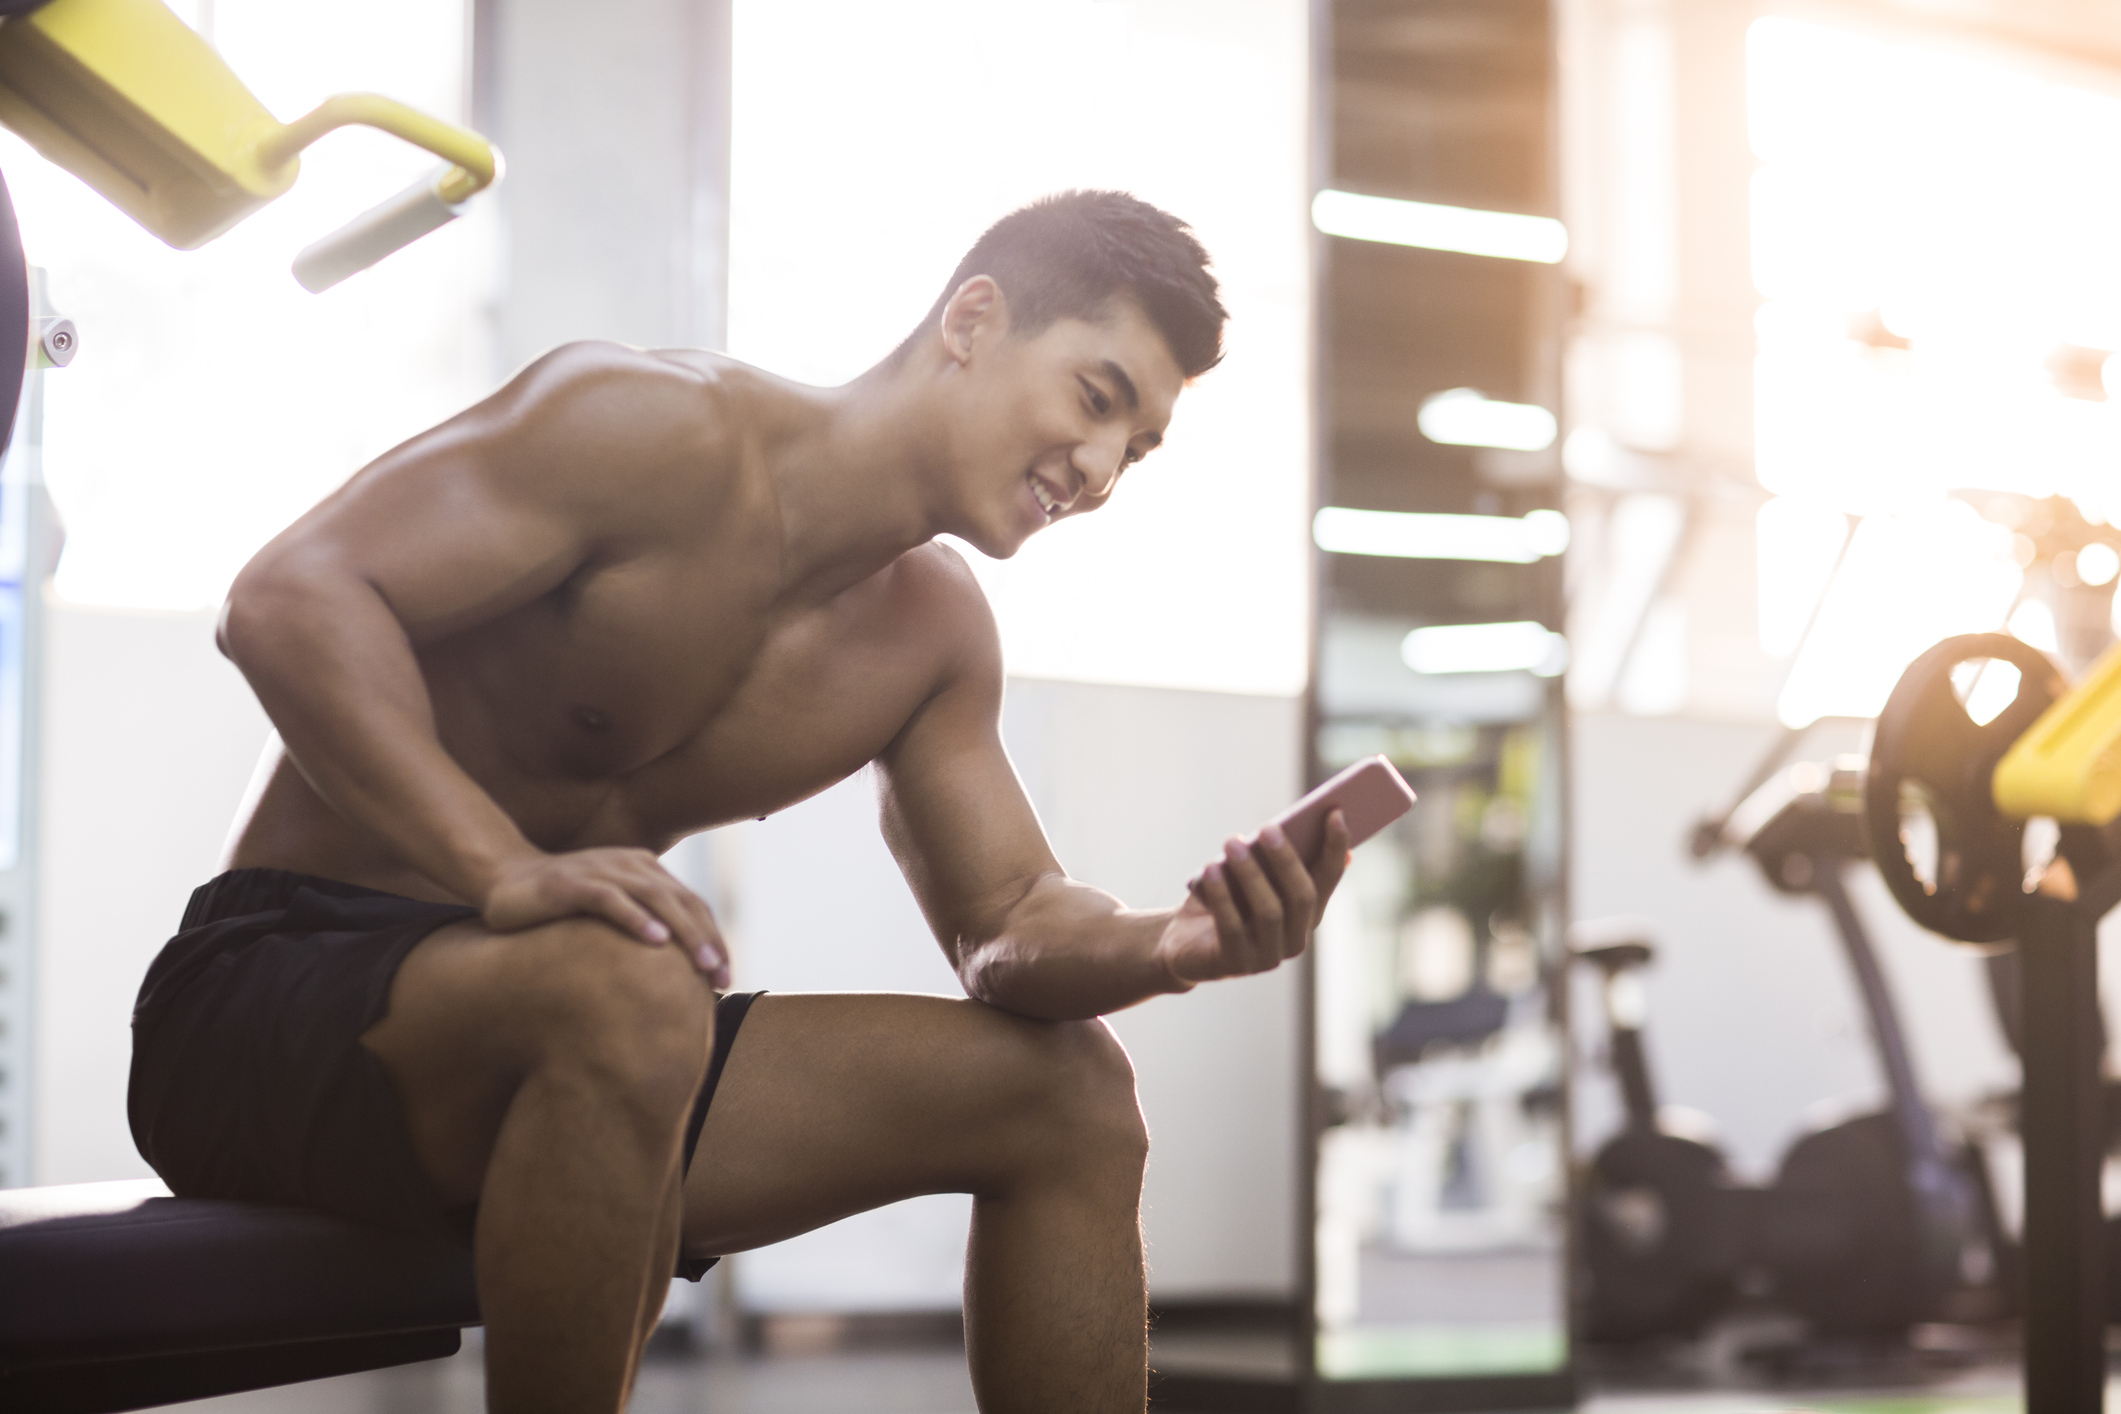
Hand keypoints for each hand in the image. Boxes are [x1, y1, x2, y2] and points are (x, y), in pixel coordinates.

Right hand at [481, 847, 730, 984]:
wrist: (504, 879)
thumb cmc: (561, 904)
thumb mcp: (610, 909)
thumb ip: (640, 923)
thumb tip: (674, 970)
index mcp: (645, 870)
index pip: (691, 904)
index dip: (714, 938)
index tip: (727, 977)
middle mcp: (630, 865)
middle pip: (682, 902)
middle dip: (708, 940)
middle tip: (723, 977)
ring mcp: (601, 870)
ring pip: (655, 898)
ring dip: (684, 932)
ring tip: (704, 963)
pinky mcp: (572, 883)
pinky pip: (611, 899)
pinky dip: (636, 918)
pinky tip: (656, 940)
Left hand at [1155, 811, 1351, 987]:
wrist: (1182, 943)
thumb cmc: (1223, 899)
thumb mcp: (1248, 875)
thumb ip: (1272, 858)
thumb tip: (1295, 824)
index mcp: (1306, 914)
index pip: (1328, 879)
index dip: (1334, 847)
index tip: (1334, 813)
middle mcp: (1295, 939)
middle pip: (1301, 897)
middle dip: (1286, 860)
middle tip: (1267, 827)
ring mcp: (1267, 957)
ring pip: (1269, 912)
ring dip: (1250, 874)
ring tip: (1232, 842)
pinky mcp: (1234, 965)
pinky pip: (1232, 927)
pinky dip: (1222, 895)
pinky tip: (1211, 869)